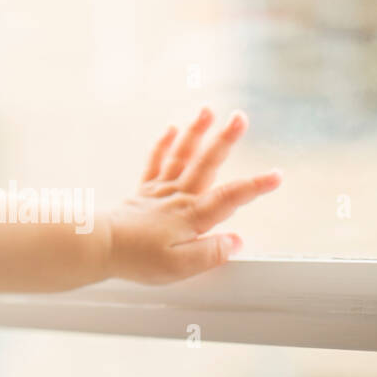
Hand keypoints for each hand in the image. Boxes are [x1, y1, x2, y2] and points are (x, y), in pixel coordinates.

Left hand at [105, 107, 281, 284]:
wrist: (99, 245)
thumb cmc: (138, 259)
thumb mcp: (180, 267)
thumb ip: (211, 253)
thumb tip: (236, 240)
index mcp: (192, 216)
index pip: (229, 198)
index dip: (254, 187)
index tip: (276, 175)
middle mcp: (178, 197)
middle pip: (206, 163)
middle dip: (225, 139)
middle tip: (240, 116)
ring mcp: (159, 190)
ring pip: (182, 155)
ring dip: (196, 131)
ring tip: (208, 109)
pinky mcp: (144, 191)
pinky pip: (156, 161)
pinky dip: (165, 143)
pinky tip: (173, 128)